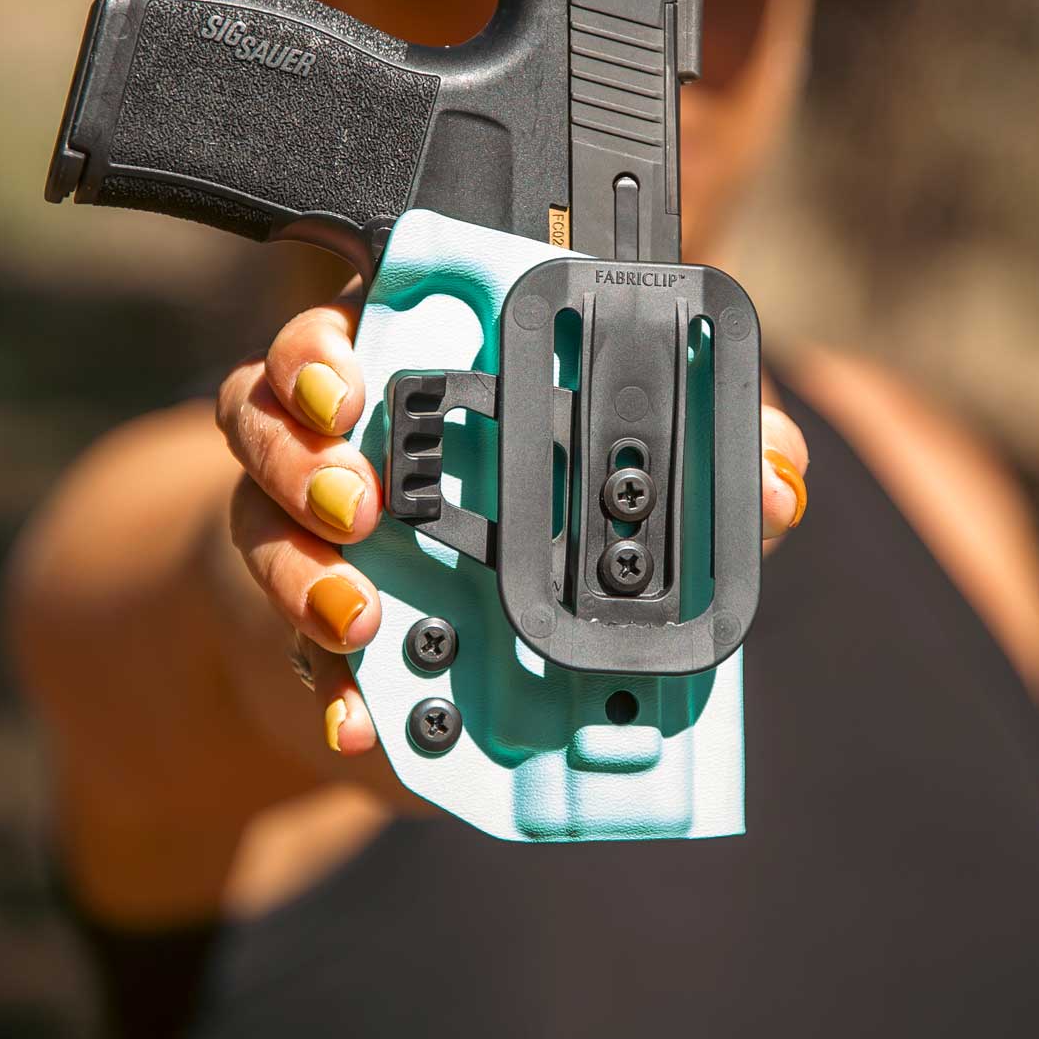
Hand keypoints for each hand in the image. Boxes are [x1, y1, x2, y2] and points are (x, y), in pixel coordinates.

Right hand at [215, 299, 810, 761]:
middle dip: (304, 446)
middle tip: (358, 499)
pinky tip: (356, 717)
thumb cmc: (530, 549)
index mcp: (429, 375)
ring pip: (259, 510)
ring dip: (301, 563)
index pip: (363, 321)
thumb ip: (708, 485)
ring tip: (359, 616)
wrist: (432, 667)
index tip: (357, 378)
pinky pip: (278, 642)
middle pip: (280, 400)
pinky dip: (319, 684)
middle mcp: (350, 436)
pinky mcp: (292, 623)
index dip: (338, 340)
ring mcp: (306, 525)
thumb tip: (779, 483)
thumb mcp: (626, 512)